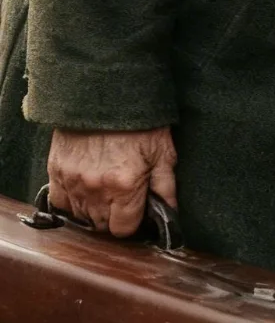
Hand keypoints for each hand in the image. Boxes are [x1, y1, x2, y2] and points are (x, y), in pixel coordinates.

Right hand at [47, 127, 177, 237]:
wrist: (107, 93)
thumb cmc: (140, 123)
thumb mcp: (163, 152)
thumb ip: (166, 187)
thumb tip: (170, 214)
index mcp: (125, 186)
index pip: (123, 229)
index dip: (132, 224)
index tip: (136, 213)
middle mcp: (95, 188)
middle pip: (101, 225)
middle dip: (114, 218)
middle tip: (123, 201)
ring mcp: (72, 180)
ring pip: (80, 216)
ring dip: (93, 211)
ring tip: (105, 193)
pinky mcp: (56, 170)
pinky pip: (59, 202)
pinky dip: (71, 201)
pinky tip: (85, 190)